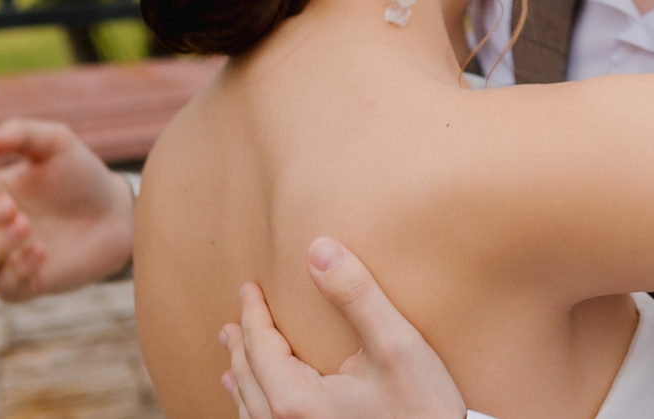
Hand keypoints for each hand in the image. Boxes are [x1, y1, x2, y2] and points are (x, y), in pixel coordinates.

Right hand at [0, 119, 135, 300]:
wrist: (118, 210)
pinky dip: (16, 271)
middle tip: (10, 206)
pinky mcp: (26, 282)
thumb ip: (20, 134)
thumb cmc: (80, 174)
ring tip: (25, 225)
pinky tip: (40, 251)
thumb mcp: (56, 143)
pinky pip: (5, 287)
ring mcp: (3, 257)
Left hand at [221, 238, 469, 418]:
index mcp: (296, 400)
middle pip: (248, 380)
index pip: (260, 348)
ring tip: (233, 365)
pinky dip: (254, 409)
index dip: (253, 315)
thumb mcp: (396, 346)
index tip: (249, 289)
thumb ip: (356, 296)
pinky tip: (259, 407)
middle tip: (231, 325)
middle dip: (240, 348)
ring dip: (242, 381)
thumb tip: (319, 250)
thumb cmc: (422, 410)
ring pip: (252, 411)